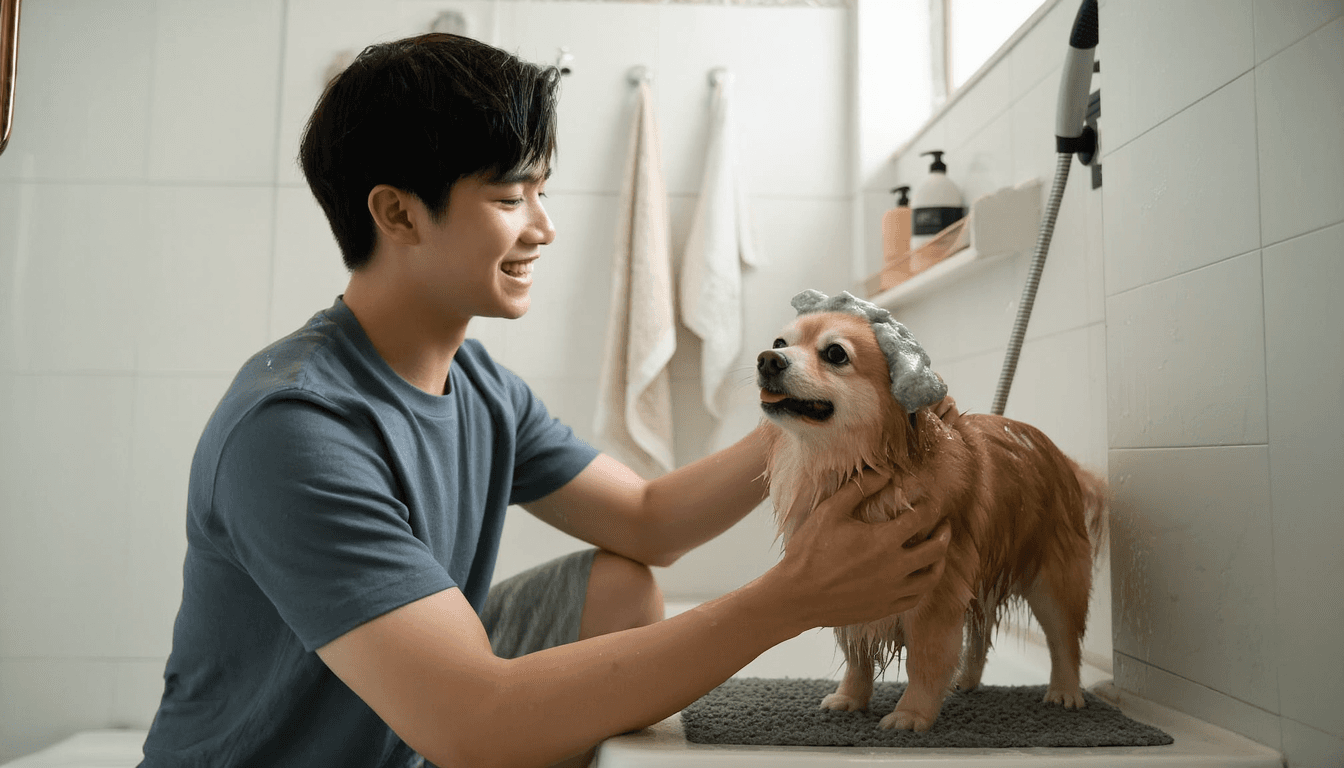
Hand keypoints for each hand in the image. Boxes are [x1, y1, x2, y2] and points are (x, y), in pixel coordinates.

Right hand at [772, 469, 950, 628]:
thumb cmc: (809, 551)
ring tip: (938, 550)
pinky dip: (924, 585)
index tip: (932, 499)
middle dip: (944, 532)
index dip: (930, 505)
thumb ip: (859, 489)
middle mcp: (895, 568)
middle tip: (944, 523)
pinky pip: (916, 598)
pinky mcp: (885, 608)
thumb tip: (884, 473)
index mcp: (883, 541)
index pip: (920, 518)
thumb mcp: (830, 512)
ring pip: (931, 578)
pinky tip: (919, 577)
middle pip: (935, 549)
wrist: (796, 597)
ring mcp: (892, 592)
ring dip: (939, 561)